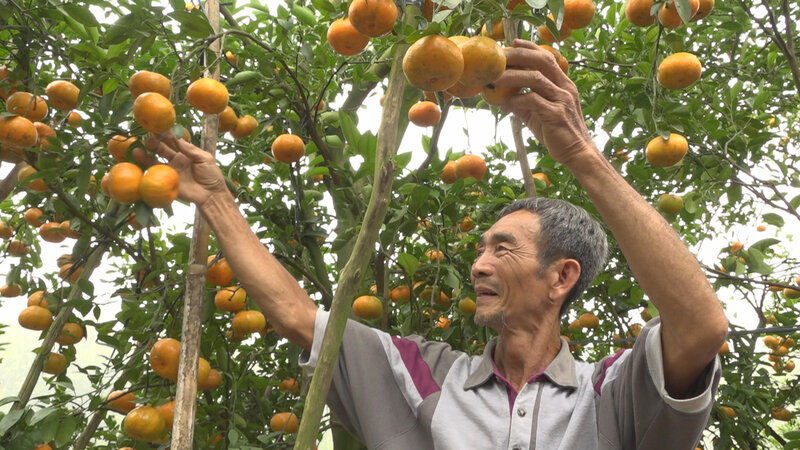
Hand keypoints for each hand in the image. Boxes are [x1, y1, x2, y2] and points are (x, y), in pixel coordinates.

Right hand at [145, 133, 228, 206]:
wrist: (211, 194)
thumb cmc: (211, 175)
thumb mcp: (204, 158)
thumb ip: (189, 149)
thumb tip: (176, 137)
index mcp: (185, 153)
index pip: (173, 141)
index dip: (165, 135)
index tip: (157, 128)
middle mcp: (175, 160)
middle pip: (162, 149)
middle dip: (154, 143)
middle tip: (147, 138)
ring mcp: (170, 171)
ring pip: (155, 161)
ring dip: (146, 155)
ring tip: (137, 150)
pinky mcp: (167, 182)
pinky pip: (155, 175)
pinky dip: (146, 170)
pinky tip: (140, 166)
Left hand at [493, 40, 594, 165]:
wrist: (576, 153)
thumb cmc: (557, 132)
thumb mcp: (539, 113)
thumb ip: (524, 103)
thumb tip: (502, 98)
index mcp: (563, 84)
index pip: (548, 57)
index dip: (530, 48)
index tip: (512, 43)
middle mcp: (565, 87)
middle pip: (542, 61)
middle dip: (518, 56)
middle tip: (498, 57)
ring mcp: (562, 100)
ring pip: (535, 79)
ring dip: (511, 77)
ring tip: (494, 79)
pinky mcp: (555, 115)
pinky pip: (532, 101)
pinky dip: (516, 100)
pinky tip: (504, 104)